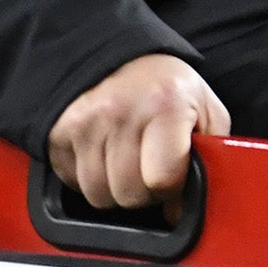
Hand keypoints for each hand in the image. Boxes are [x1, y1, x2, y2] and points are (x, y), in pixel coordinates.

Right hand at [46, 52, 229, 209]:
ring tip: (126, 163)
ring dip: (115, 190)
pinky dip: (90, 179)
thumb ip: (210, 156)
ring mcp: (85, 122)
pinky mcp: (57, 132)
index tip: (173, 181)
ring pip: (99, 196)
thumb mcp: (205, 109)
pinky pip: (73, 183)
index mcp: (165, 105)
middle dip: (144, 193)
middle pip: (129, 195)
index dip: (171, 190)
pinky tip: (103, 156)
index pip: (162, 180)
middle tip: (149, 170)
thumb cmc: (165, 88)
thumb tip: (182, 209)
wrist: (115, 56)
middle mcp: (120, 112)